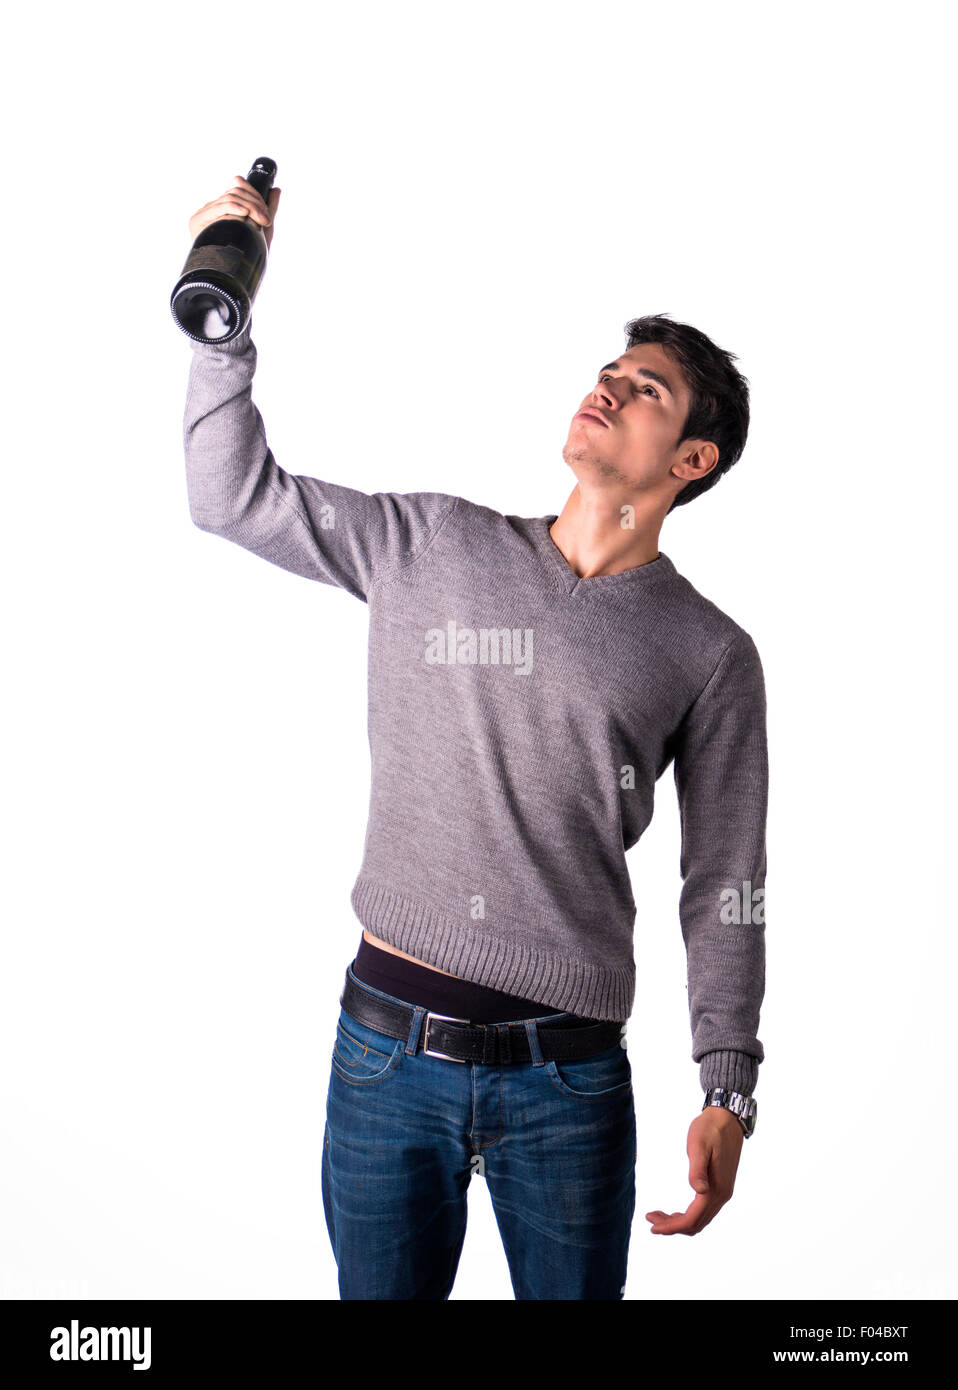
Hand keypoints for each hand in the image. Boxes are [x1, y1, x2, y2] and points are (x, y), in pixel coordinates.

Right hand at [188, 175, 280, 251]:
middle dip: (255, 203)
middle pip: (235, 191)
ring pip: (230, 197)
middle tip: (266, 221)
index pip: (237, 186)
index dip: (254, 194)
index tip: (267, 215)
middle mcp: (213, 208)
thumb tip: (276, 190)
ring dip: (250, 207)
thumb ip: (268, 209)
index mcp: (225, 208)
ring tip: (260, 222)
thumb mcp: (262, 229)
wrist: (234, 278)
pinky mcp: (198, 219)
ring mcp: (204, 213)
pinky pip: (220, 207)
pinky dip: (235, 207)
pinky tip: (244, 214)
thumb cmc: (249, 256)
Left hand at [645, 1106, 743, 1234]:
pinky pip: (703, 1210)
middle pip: (695, 1223)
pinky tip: (674, 1211)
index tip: (652, 1226)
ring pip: (700, 1219)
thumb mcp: (699, 1145)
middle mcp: (722, 1195)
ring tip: (657, 1215)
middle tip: (650, 1219)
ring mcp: (722, 1192)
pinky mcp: (720, 1187)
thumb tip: (699, 1191)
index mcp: (716, 1189)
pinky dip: (687, 1215)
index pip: (692, 1218)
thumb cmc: (710, 1129)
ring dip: (678, 1222)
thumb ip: (697, 1169)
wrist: (727, 1118)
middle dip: (672, 1226)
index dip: (672, 1226)